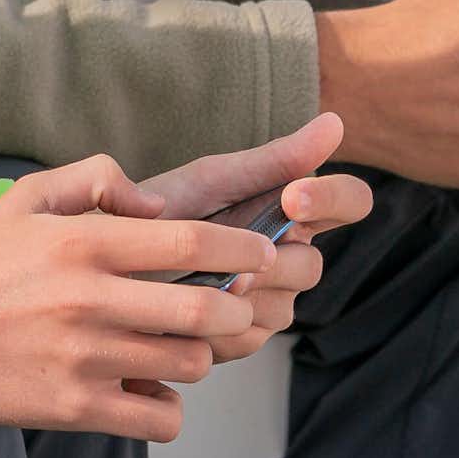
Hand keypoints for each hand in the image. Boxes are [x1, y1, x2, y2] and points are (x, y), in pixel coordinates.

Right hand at [0, 154, 287, 442]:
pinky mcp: (74, 409)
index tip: (262, 253)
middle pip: (205, 310)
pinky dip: (168, 406)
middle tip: (237, 304)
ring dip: (201, 354)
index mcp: (84, 242)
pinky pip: (160, 417)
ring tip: (183, 343)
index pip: (191, 242)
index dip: (243, 248)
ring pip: (189, 364)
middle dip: (238, 307)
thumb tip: (159, 204)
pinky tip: (149, 387)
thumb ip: (99, 177)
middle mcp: (88, 299)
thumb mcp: (30, 195)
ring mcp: (83, 359)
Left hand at [138, 113, 373, 363]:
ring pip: (282, 307)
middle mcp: (289, 256)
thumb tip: (336, 122)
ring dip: (238, 293)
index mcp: (290, 210)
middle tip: (226, 252)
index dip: (333, 198)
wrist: (108, 259)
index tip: (293, 197)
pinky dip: (215, 321)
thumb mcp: (214, 179)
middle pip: (311, 265)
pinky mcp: (242, 335)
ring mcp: (270, 300)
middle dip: (269, 260)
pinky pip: (249, 335)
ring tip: (193, 279)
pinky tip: (184, 305)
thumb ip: (275, 159)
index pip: (350, 201)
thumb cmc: (165, 209)